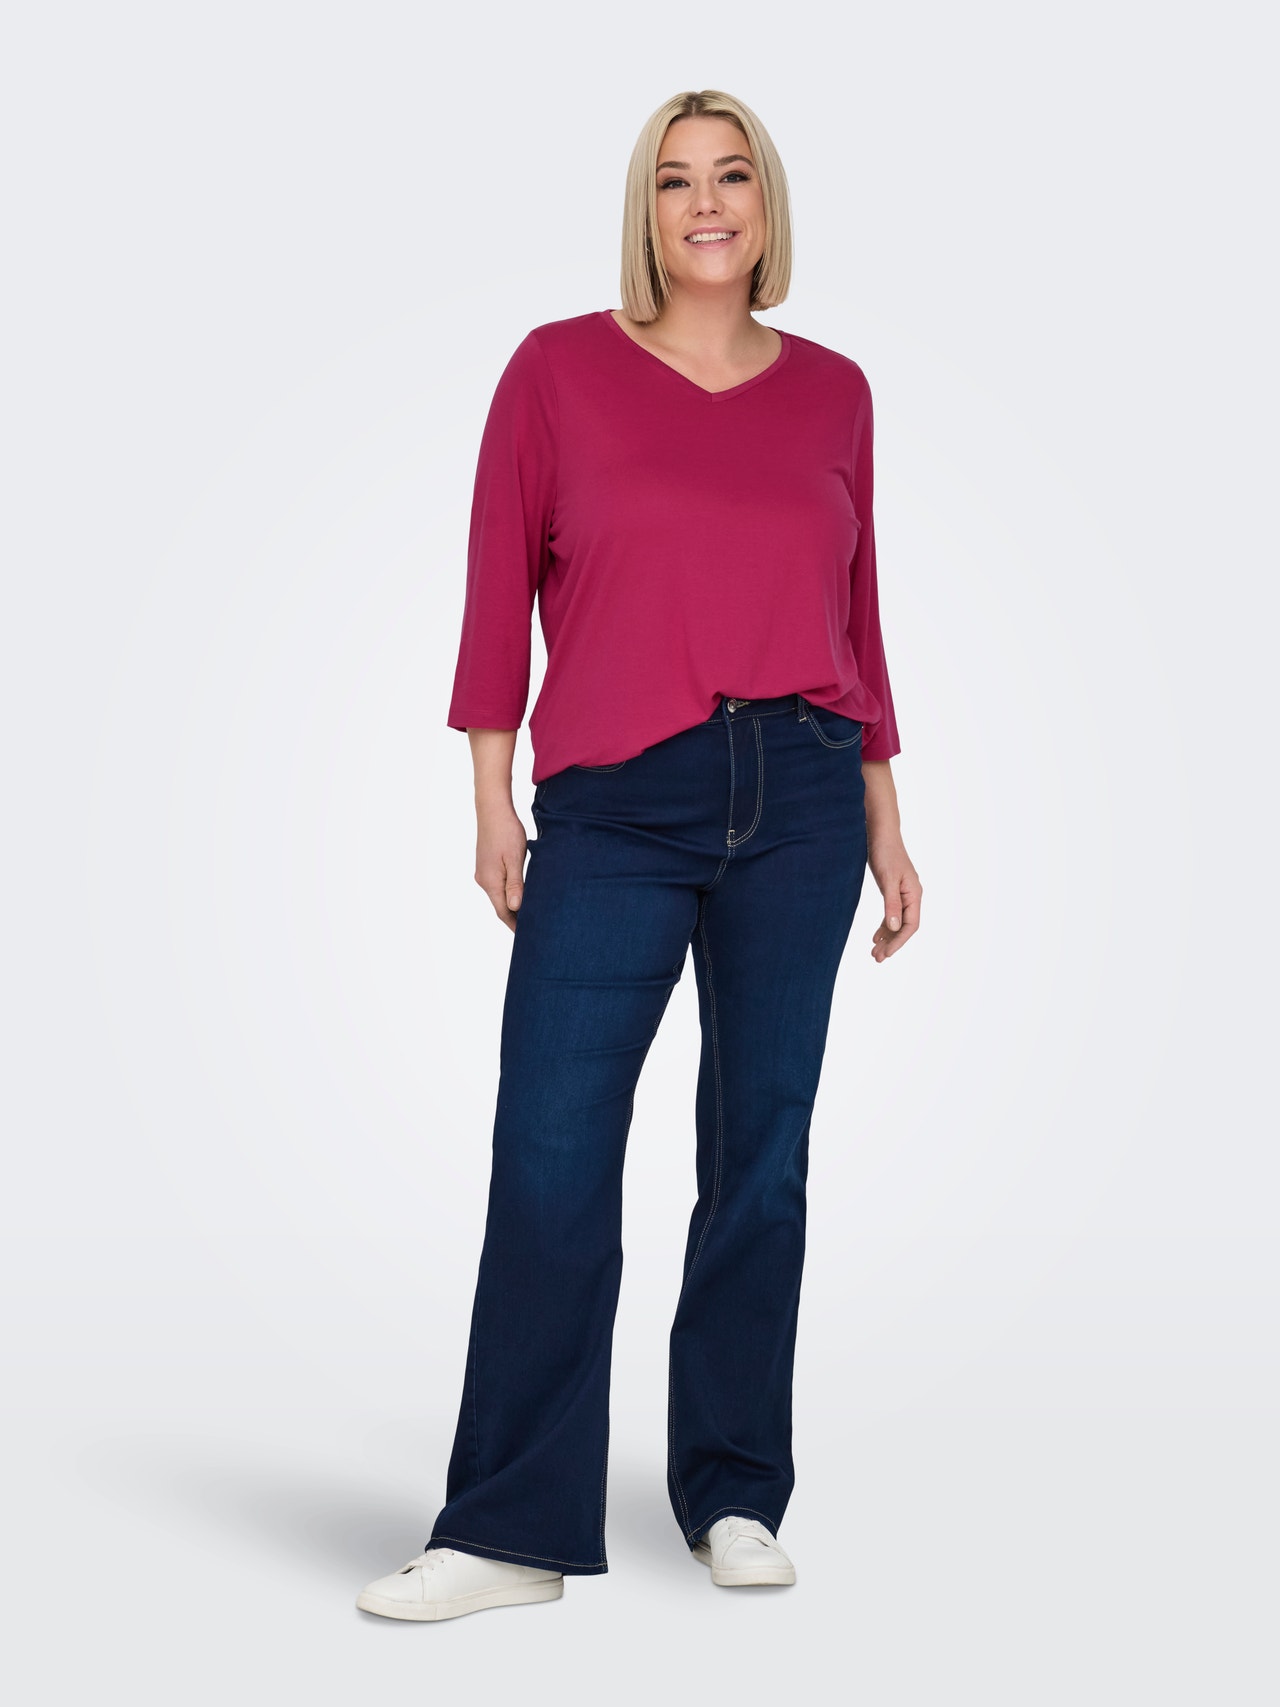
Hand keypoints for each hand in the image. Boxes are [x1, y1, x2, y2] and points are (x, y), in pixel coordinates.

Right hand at [474, 801, 528, 932]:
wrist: (492, 809)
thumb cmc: (506, 831)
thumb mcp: (514, 858)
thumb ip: (515, 884)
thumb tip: (515, 908)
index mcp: (490, 881)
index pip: (503, 912)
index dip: (515, 925)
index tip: (528, 936)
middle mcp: (483, 880)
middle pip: (500, 906)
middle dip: (515, 918)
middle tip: (534, 927)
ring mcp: (483, 872)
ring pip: (499, 895)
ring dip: (513, 905)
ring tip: (530, 912)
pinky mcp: (486, 865)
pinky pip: (498, 885)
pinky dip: (509, 893)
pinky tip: (520, 893)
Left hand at [868, 838, 921, 961]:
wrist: (881, 834)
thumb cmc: (885, 853)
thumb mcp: (887, 880)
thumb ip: (891, 904)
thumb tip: (893, 928)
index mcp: (914, 894)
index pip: (910, 925)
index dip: (899, 942)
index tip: (886, 954)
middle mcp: (912, 896)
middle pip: (904, 927)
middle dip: (892, 944)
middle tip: (876, 958)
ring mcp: (903, 894)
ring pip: (897, 922)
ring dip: (887, 937)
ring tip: (874, 952)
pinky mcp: (894, 891)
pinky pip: (892, 914)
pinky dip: (884, 926)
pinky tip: (875, 936)